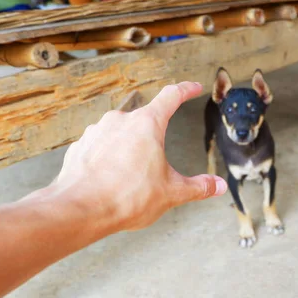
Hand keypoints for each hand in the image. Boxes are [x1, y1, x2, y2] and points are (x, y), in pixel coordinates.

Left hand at [46, 82, 226, 231]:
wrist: (79, 210)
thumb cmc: (128, 197)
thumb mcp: (172, 192)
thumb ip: (198, 187)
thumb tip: (218, 186)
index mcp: (147, 124)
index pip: (171, 96)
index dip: (185, 90)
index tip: (193, 87)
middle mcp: (120, 120)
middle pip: (144, 119)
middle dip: (153, 137)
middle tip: (158, 161)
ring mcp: (97, 131)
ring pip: (121, 133)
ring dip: (129, 148)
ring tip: (133, 176)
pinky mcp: (80, 146)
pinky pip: (101, 146)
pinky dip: (109, 157)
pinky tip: (111, 178)